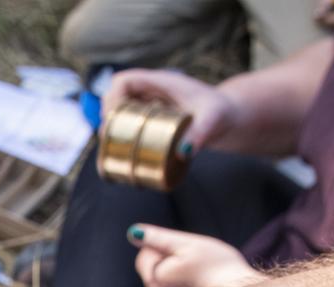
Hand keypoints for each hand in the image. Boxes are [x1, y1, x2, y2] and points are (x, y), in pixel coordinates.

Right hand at [103, 69, 244, 152]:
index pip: (125, 80)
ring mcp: (149, 108)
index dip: (112, 97)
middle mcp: (151, 93)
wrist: (226, 118)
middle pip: (116, 98)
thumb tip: (184, 152)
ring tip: (108, 154)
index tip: (111, 119)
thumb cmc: (220, 114)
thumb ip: (201, 133)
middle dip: (107, 118)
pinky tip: (117, 159)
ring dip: (110, 131)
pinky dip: (119, 140)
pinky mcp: (151, 123)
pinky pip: (128, 126)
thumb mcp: (213, 121)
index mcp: (161, 82)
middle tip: (108, 141)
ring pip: (119, 114)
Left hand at [129, 225, 263, 286]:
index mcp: (156, 278)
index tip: (186, 253)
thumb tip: (133, 233)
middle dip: (167, 262)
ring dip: (175, 275)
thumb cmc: (219, 269)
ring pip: (162, 282)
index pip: (145, 255)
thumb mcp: (188, 245)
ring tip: (199, 278)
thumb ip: (158, 238)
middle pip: (152, 270)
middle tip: (194, 264)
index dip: (165, 248)